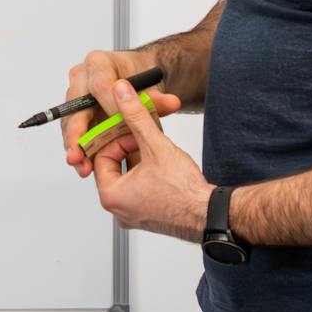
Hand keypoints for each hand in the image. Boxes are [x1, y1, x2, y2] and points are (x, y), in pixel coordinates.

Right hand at [61, 50, 182, 177]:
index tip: (121, 125)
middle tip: (81, 153)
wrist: (135, 82)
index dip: (109, 106)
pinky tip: (84, 165)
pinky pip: (74, 133)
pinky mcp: (76, 114)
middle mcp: (82, 78)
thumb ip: (158, 98)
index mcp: (98, 63)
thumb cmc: (138, 80)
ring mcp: (76, 96)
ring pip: (71, 123)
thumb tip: (171, 103)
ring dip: (76, 147)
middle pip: (76, 106)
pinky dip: (80, 150)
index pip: (100, 85)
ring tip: (83, 166)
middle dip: (78, 133)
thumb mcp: (151, 87)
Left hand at [92, 79, 214, 241]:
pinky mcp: (147, 217)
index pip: (101, 157)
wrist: (210, 214)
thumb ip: (136, 116)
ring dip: (138, 160)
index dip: (117, 140)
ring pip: (126, 178)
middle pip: (112, 167)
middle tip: (144, 139)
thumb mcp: (155, 145)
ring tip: (156, 151)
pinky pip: (138, 190)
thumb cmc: (184, 192)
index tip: (133, 132)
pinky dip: (146, 175)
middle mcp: (118, 210)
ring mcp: (132, 215)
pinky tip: (162, 166)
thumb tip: (122, 94)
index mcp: (111, 196)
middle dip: (128, 149)